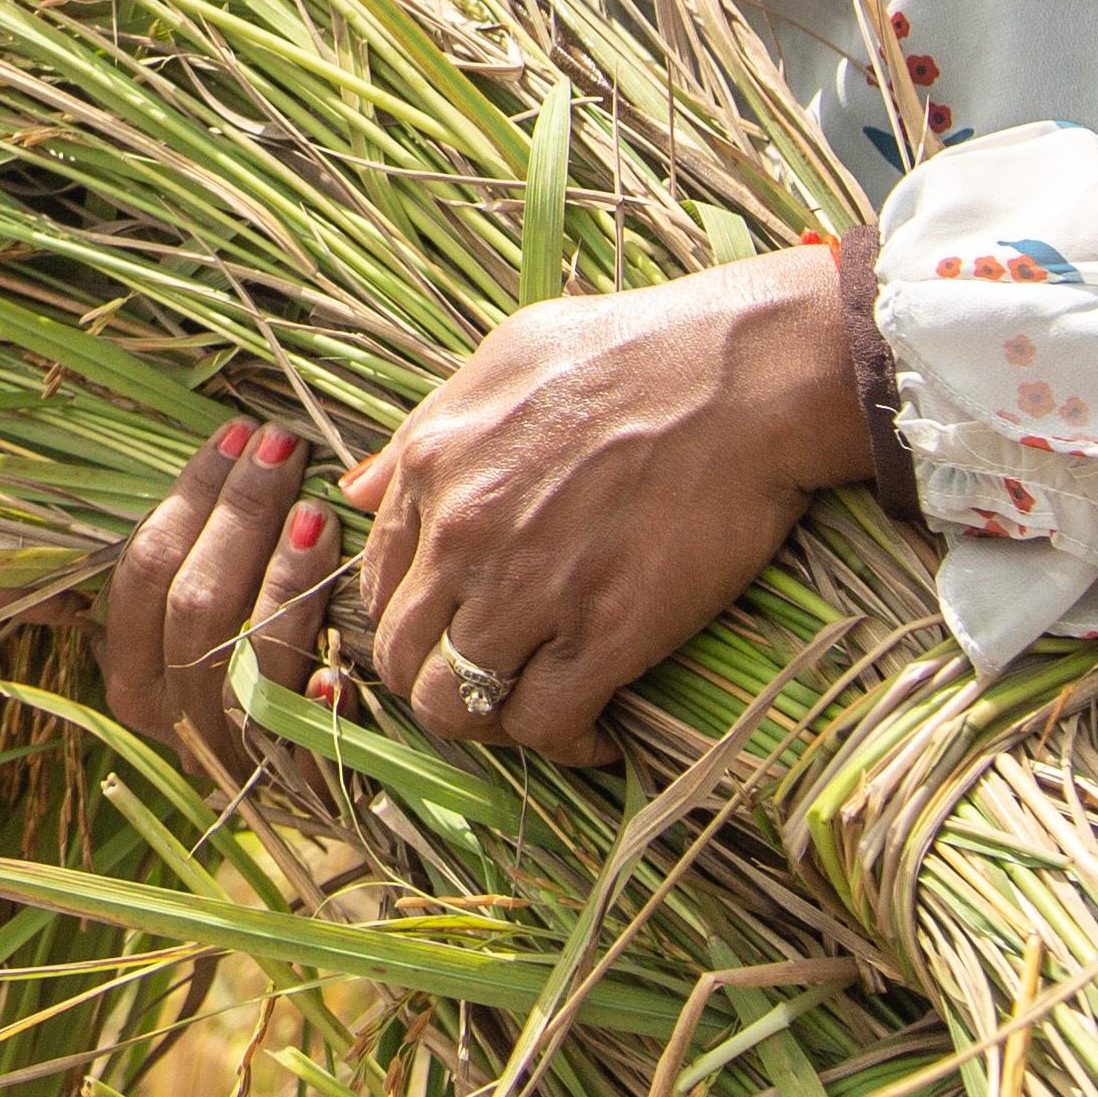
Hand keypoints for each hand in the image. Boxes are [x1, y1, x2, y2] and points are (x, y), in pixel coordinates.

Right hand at [96, 420, 351, 775]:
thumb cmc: (237, 679)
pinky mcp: (290, 786)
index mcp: (131, 673)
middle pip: (194, 604)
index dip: (190, 497)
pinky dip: (317, 702)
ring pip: (246, 660)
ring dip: (283, 582)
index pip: (145, 568)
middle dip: (240, 515)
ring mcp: (228, 753)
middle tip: (284, 447)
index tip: (235, 434)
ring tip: (318, 514)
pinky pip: (302, 740)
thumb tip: (185, 479)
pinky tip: (341, 669)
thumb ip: (181, 569)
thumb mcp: (188, 631)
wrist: (296, 802)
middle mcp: (169, 716)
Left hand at [343, 245, 880, 766]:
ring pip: (456, 706)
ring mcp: (529, 589)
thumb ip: (423, 430)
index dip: (410, 620)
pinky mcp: (604, 633)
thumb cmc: (634, 350)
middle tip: (489, 685)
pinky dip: (566, 746)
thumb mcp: (502, 360)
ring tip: (534, 713)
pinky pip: (547, 726)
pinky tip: (597, 735)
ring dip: (490, 724)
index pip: (377, 584)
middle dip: (434, 684)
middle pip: (400, 657)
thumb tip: (355, 490)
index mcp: (431, 465)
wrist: (742, 373)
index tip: (453, 632)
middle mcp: (462, 535)